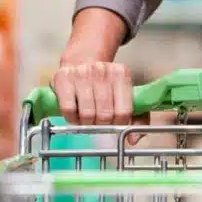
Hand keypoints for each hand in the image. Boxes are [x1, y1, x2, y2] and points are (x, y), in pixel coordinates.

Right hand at [52, 9, 145, 143]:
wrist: (81, 61)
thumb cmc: (106, 84)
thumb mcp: (127, 95)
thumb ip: (138, 118)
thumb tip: (133, 140)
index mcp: (122, 75)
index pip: (123, 112)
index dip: (118, 124)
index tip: (114, 123)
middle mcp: (102, 71)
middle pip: (105, 115)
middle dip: (102, 124)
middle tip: (99, 121)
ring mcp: (82, 73)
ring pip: (87, 114)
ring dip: (86, 122)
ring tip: (87, 117)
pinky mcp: (63, 78)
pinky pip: (68, 109)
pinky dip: (71, 118)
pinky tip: (75, 113)